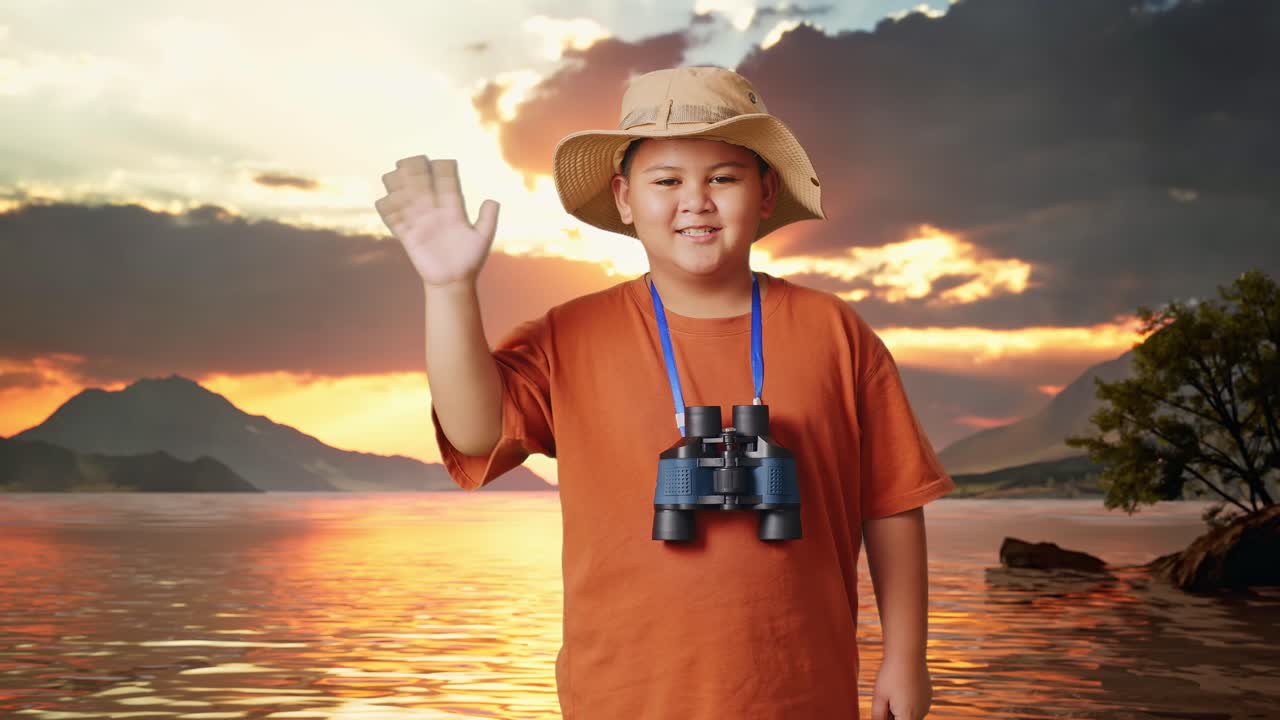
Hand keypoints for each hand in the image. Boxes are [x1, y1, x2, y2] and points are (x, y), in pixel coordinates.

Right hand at [374, 155, 499, 287]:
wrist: (454, 282)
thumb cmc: (470, 261)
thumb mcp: (482, 238)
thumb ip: (488, 219)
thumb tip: (492, 200)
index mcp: (453, 210)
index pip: (447, 184)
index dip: (442, 171)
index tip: (440, 162)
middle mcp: (435, 213)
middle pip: (423, 186)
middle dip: (416, 172)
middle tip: (410, 160)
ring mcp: (420, 223)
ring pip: (407, 199)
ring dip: (399, 187)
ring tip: (394, 176)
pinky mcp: (408, 237)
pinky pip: (395, 221)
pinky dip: (389, 210)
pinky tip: (385, 200)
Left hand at [871, 655, 931, 719]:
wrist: (908, 654)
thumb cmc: (892, 674)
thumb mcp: (879, 697)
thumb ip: (878, 716)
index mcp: (908, 717)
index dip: (887, 718)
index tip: (883, 708)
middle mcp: (921, 714)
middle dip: (892, 716)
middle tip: (884, 700)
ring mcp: (926, 705)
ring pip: (909, 714)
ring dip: (899, 710)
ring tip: (891, 692)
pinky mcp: (928, 696)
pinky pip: (916, 705)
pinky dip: (907, 702)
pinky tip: (900, 688)